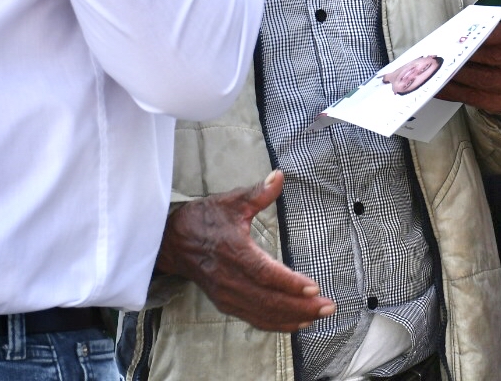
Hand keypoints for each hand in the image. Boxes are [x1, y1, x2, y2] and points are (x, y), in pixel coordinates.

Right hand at [155, 170, 334, 331]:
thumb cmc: (204, 220)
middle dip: (300, 306)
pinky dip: (277, 324)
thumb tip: (279, 176)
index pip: (264, 273)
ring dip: (292, 318)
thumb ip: (258, 193)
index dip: (289, 283)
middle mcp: (230, 279)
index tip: (313, 288)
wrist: (172, 243)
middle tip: (328, 307)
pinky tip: (297, 323)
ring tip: (319, 316)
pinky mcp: (226, 303)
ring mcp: (227, 295)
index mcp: (233, 252)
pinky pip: (254, 318)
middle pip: (268, 300)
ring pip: (263, 313)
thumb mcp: (231, 202)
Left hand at [437, 17, 500, 115]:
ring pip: (483, 80)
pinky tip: (438, 85)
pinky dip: (454, 91)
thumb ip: (491, 27)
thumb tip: (459, 34)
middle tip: (443, 49)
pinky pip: (475, 99)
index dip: (491, 34)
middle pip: (494, 58)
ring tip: (436, 67)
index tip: (469, 32)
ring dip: (456, 74)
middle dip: (466, 53)